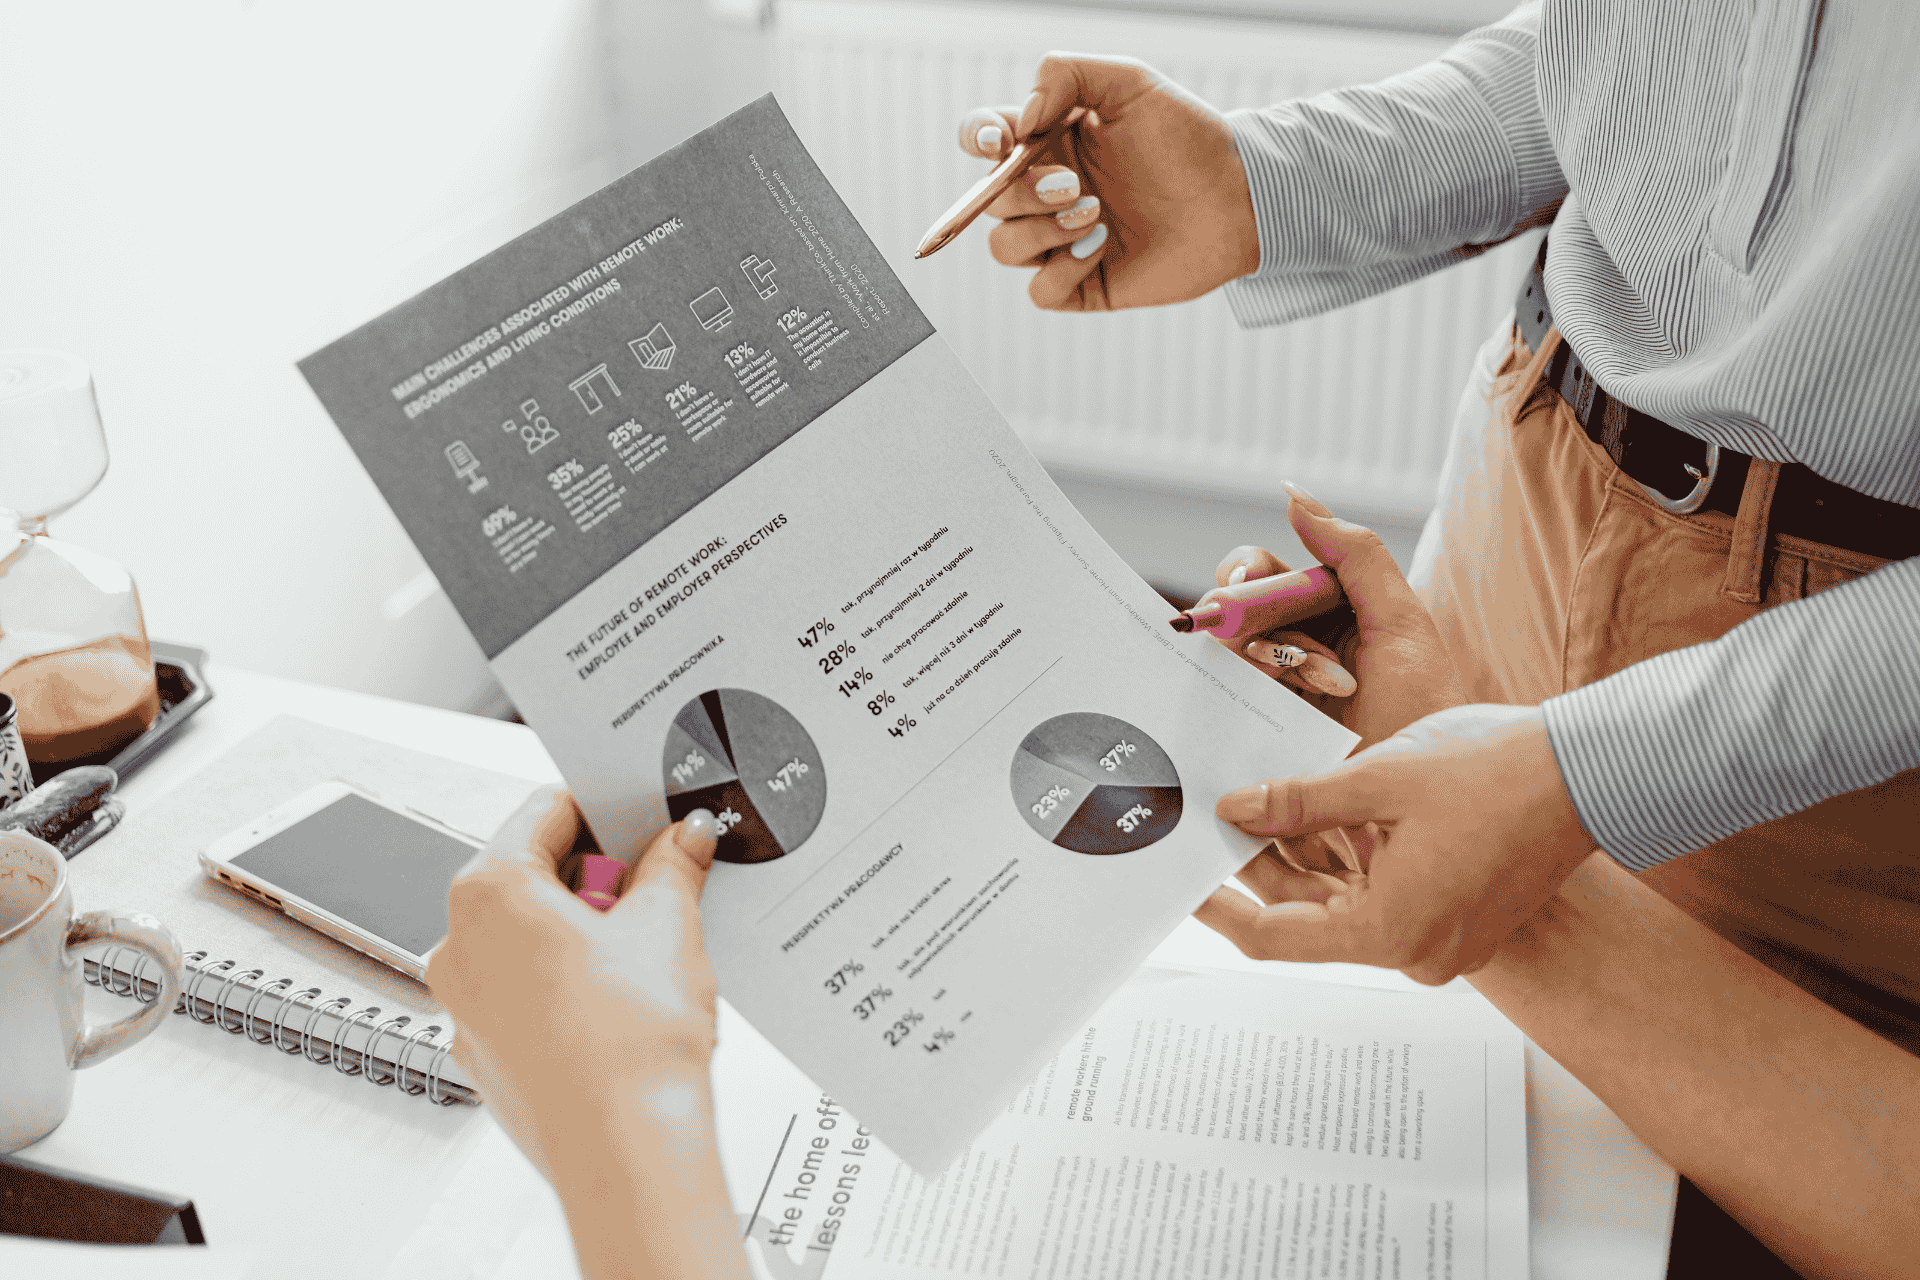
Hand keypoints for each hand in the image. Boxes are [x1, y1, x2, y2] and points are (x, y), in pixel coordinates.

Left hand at [427, 788, 720, 1180]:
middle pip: (534, 873)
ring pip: (530, 935)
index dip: (607, 806)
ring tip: (652, 946)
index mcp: (488, 894)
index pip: (546, 811)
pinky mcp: (490, 1051)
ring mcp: (468, 1006)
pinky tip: (627, 996)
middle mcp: (460, 946)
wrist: (626, 1150)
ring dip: (588, 927)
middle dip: (602, 872)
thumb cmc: (629, 1045)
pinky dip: (572, 979)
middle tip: (662, 881)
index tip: (646, 815)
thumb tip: (681, 840)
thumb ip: (672, 867)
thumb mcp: (668, 926)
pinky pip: (528, 989)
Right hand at [957, 54, 1257, 310]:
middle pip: (990, 200)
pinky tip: (1101, 247)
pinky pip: (1040, 291)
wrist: (1238, 196)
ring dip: (1042, 230)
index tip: (1001, 143)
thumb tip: (1022, 121)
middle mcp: (1048, 193)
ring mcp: (1062, 241)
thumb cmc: (1189, 138)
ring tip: (1096, 214)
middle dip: (1023, 192)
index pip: (983, 139)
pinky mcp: (1083, 284)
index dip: (976, 139)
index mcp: (1050, 143)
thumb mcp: (1130, 81)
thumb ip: (1064, 74)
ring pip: (1005, 247)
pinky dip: (1061, 270)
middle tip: (1075, 185)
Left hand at [1199, 705, 1597, 984]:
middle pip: (1309, 917)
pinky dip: (1350, 859)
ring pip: (1346, 903)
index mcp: (1389, 931)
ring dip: (1306, 857)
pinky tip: (1321, 812)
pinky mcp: (1460, 918)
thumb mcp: (1376, 779)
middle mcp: (1415, 952)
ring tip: (1261, 803)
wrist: (1590, 774)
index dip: (1219, 908)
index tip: (1182, 883)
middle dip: (1261, 866)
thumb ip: (1296, 803)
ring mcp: (1442, 940)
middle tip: (1217, 818)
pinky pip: (1384, 896)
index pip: (1274, 936)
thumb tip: (1235, 812)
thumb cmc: (1493, 772)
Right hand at [1211, 483, 1464, 752]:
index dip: (1248, 570)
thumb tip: (1293, 494)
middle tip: (1261, 633)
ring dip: (1276, 658)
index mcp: (1334, 607)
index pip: (1267, 570)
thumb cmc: (1423, 705)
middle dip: (1248, 614)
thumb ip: (1354, 553)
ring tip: (1326, 686)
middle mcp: (1301, 642)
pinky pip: (1230, 696)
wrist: (1425, 793)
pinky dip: (1259, 691)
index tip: (1244, 579)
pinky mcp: (1265, 727)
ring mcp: (1280, 686)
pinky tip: (1297, 703)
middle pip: (1238, 607)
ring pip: (1235, 649)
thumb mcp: (1400, 621)